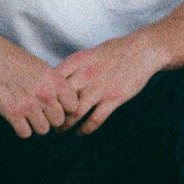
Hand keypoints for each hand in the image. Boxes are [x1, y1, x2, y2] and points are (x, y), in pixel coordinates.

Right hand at [0, 34, 79, 138]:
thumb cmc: (17, 61)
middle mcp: (45, 93)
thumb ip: (56, 85)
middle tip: (40, 112)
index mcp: (55, 81)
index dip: (65, 108)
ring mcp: (29, 104)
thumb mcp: (43, 68)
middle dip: (50, 118)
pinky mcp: (12, 112)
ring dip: (36, 125)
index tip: (56, 105)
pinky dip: (21, 129)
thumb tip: (66, 103)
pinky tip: (17, 119)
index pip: (73, 106)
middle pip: (58, 121)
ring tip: (28, 115)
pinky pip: (25, 133)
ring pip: (43, 130)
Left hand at [51, 29, 165, 134]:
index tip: (41, 104)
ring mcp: (99, 88)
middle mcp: (85, 75)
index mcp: (77, 61)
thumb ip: (73, 67)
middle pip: (60, 99)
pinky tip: (81, 132)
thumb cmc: (115, 51)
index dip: (44, 95)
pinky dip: (85, 129)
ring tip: (61, 131)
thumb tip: (56, 80)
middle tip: (48, 121)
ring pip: (75, 113)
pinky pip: (95, 120)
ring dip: (65, 126)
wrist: (142, 50)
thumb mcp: (89, 53)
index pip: (51, 82)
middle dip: (51, 113)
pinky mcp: (113, 98)